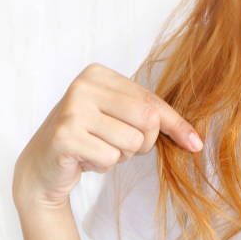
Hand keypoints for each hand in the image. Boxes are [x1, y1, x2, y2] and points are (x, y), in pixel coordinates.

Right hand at [12, 62, 202, 209]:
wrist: (43, 165)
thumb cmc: (90, 139)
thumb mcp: (121, 120)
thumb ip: (155, 121)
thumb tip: (196, 142)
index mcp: (99, 74)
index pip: (152, 101)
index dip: (175, 125)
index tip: (195, 144)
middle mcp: (84, 85)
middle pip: (147, 120)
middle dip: (142, 143)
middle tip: (118, 145)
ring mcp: (72, 109)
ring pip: (131, 142)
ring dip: (120, 156)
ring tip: (97, 149)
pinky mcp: (65, 136)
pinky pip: (110, 158)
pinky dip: (103, 165)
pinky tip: (85, 158)